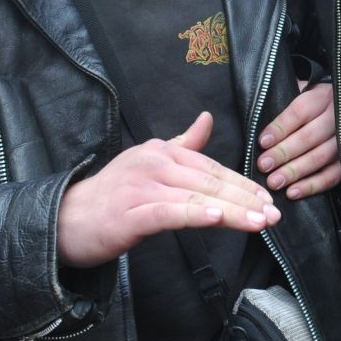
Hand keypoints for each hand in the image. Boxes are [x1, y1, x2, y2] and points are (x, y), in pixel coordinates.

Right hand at [57, 111, 278, 268]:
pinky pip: (170, 214)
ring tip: (260, 222)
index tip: (267, 198)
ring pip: (198, 199)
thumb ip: (183, 144)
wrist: (66, 220)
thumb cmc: (113, 195)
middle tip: (274, 213)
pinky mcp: (131, 214)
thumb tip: (207, 118)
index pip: (212, 168)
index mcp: (162, 151)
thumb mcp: (148, 161)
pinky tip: (218, 219)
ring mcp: (141, 188)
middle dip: (246, 199)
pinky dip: (196, 215)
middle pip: (210, 182)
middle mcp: (154, 164)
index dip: (242, 184)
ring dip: (233, 211)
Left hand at [257, 82, 340, 199]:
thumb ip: (283, 101)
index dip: (280, 128)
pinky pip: (332, 176)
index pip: (300, 112)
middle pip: (309, 137)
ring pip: (320, 157)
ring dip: (295, 171)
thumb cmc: (312, 103)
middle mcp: (336, 117)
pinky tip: (293, 192)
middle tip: (264, 165)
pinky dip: (312, 186)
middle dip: (284, 153)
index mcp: (322, 97)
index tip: (263, 142)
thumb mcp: (300, 92)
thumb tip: (258, 114)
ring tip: (274, 182)